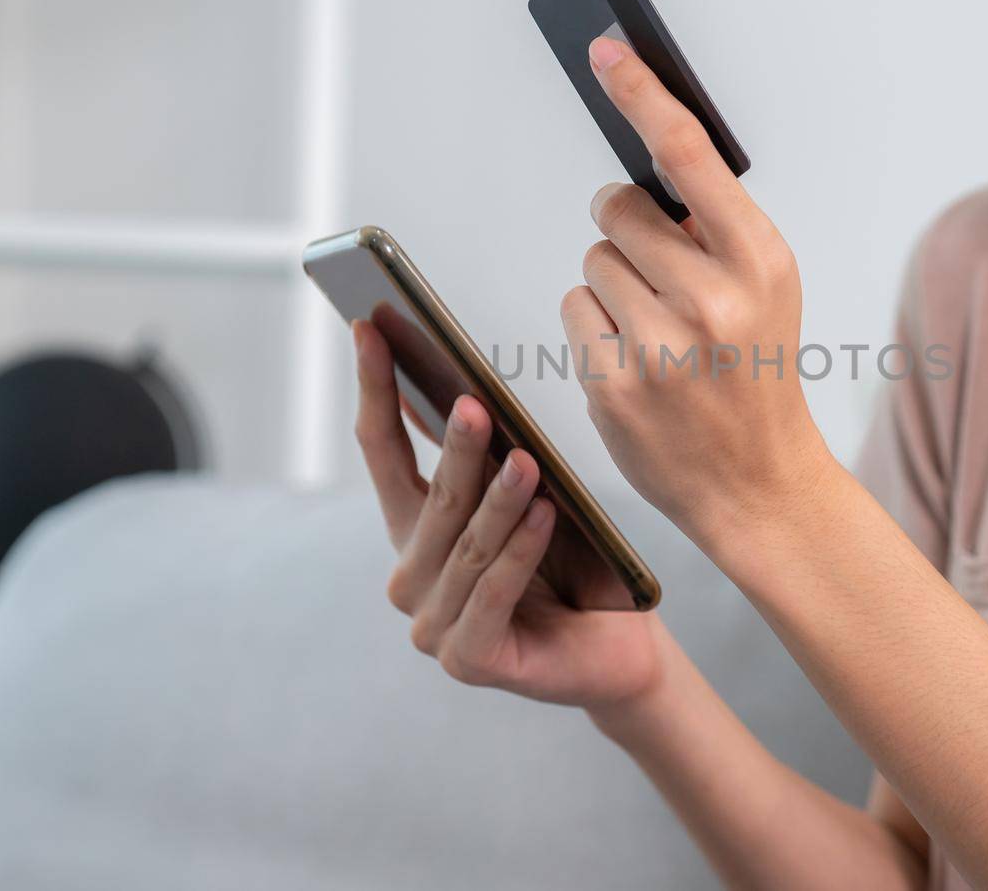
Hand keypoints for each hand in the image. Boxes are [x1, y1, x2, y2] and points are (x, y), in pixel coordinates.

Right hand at [351, 317, 660, 711]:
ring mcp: (433, 624)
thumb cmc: (573, 567)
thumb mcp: (526, 500)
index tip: (370, 328)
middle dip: (455, 449)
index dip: (375, 388)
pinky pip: (493, 594)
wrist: (617, 649)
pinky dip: (520, 554)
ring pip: (467, 547)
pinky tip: (546, 518)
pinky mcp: (469, 659)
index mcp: (413, 531)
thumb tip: (459, 384)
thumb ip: (487, 458)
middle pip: (432, 498)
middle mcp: (410, 576)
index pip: (381, 450)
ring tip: (528, 462)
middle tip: (474, 405)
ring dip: (499, 502)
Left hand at [559, 36, 838, 557]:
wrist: (760, 483)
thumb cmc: (756, 374)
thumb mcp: (766, 290)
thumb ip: (715, 231)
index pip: (690, 156)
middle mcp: (713, 299)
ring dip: (613, 285)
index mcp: (760, 260)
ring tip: (657, 332)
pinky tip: (634, 362)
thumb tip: (647, 169)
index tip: (606, 49)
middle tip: (662, 278)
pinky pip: (574, 309)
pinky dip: (594, 328)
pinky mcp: (615, 384)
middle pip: (618, 208)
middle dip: (629, 231)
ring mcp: (660, 346)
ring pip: (591, 259)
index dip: (643, 95)